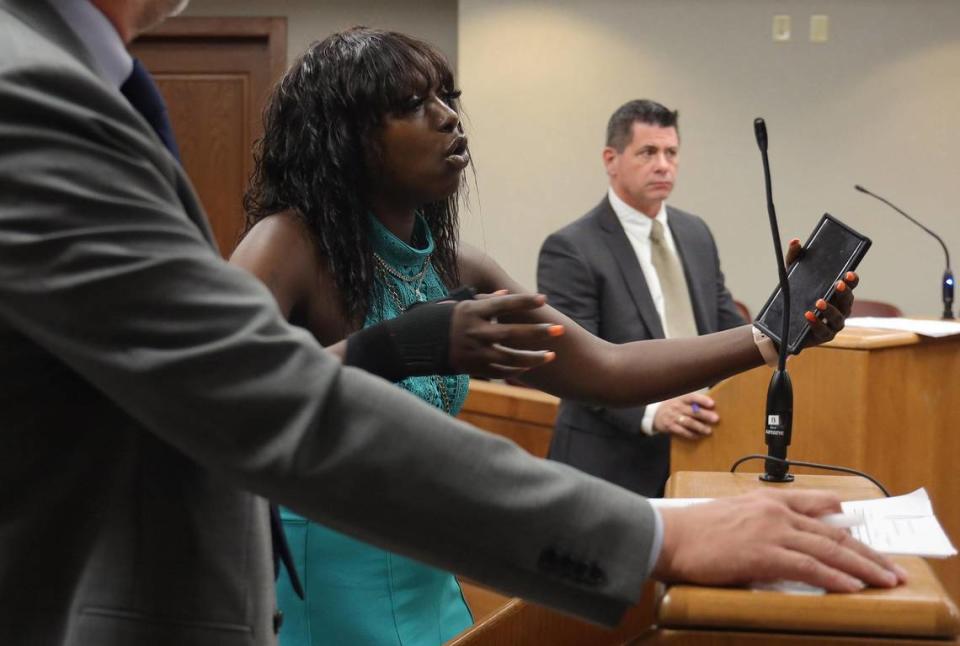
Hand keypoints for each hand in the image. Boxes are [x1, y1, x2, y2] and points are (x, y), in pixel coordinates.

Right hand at [448, 291, 563, 378]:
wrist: (414, 345)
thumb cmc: (437, 319)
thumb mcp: (457, 304)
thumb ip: (483, 301)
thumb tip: (506, 294)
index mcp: (471, 312)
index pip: (503, 304)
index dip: (524, 301)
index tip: (543, 299)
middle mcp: (475, 332)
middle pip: (513, 333)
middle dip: (538, 332)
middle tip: (559, 330)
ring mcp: (475, 352)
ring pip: (511, 358)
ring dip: (534, 358)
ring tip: (552, 356)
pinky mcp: (473, 368)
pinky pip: (500, 371)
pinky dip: (516, 370)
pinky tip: (530, 367)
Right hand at [652, 393, 718, 439]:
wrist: (656, 414)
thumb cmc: (675, 406)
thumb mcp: (681, 400)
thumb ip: (694, 402)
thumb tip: (713, 406)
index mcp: (681, 398)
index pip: (692, 397)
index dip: (702, 400)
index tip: (712, 404)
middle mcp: (677, 406)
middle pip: (692, 411)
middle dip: (704, 415)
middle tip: (716, 419)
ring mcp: (673, 416)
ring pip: (688, 422)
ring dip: (699, 426)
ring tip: (709, 430)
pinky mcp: (670, 426)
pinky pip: (681, 431)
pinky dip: (690, 434)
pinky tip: (698, 436)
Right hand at [653, 489, 907, 591]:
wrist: (669, 535)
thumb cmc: (692, 531)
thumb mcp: (731, 515)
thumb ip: (758, 522)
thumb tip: (776, 543)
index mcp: (766, 500)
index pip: (816, 507)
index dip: (844, 521)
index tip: (862, 531)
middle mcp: (774, 511)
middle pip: (832, 532)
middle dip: (866, 552)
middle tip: (890, 568)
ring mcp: (771, 531)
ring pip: (828, 549)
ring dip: (862, 567)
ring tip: (884, 581)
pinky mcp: (763, 553)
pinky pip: (808, 566)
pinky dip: (834, 577)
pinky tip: (852, 586)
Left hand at [784, 238, 859, 347]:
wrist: (780, 325)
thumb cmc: (794, 297)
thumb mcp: (792, 276)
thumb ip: (795, 258)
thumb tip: (795, 241)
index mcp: (837, 293)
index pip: (851, 285)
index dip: (852, 279)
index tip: (849, 272)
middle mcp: (840, 308)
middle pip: (848, 300)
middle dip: (845, 292)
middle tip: (838, 284)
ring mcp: (834, 324)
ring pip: (839, 318)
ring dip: (830, 309)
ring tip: (819, 301)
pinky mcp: (823, 336)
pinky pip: (823, 331)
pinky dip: (817, 323)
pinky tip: (808, 315)